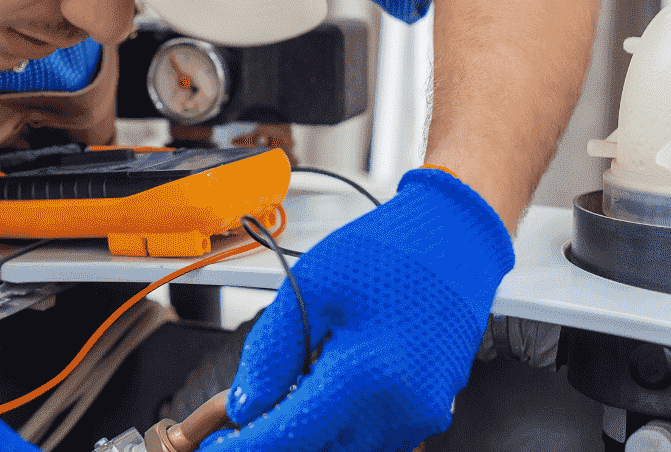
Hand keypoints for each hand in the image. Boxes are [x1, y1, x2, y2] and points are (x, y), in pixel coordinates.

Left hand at [203, 168, 515, 450]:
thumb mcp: (311, 289)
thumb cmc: (388, 252)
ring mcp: (421, 416)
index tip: (217, 449)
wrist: (453, 240)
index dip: (248, 446)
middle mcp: (400, 408)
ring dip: (310, 438)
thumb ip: (272, 354)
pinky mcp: (432, 412)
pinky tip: (320, 400)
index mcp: (366, 377)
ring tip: (279, 407)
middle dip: (277, 444)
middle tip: (240, 431)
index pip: (291, 436)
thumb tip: (245, 403)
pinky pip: (376, 439)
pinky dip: (341, 430)